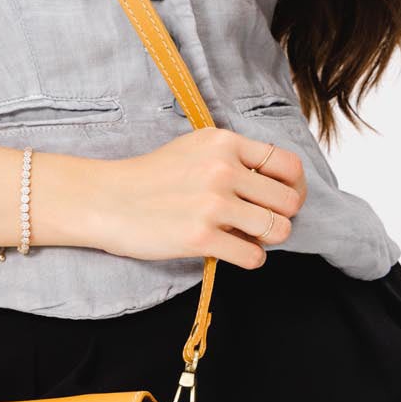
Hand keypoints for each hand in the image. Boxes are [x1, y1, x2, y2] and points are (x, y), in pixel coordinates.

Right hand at [96, 127, 306, 268]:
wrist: (107, 199)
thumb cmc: (151, 176)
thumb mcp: (194, 148)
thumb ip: (233, 157)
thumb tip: (274, 182)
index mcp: (224, 143)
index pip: (287, 165)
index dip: (293, 186)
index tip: (283, 198)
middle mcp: (223, 170)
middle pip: (288, 201)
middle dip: (282, 216)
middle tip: (264, 222)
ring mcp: (213, 204)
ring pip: (277, 229)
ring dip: (268, 239)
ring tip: (248, 237)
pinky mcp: (201, 237)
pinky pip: (253, 256)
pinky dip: (250, 258)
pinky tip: (233, 252)